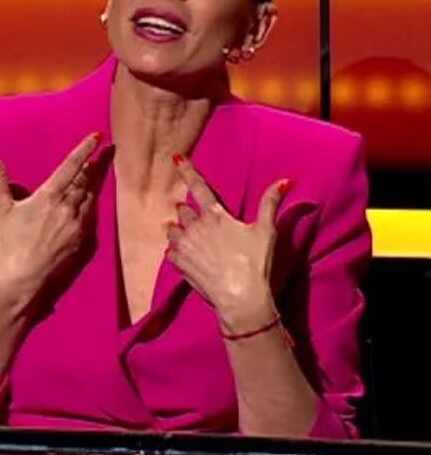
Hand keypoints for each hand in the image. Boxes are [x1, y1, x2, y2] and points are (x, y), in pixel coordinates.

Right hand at [0, 133, 108, 302]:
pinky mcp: (85, 245)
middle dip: (98, 164)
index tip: (98, 137)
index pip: (71, 167)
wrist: (21, 284)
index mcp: (49, 197)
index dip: (85, 150)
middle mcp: (69, 209)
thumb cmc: (7, 247)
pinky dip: (92, 208)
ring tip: (100, 174)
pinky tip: (92, 206)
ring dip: (96, 184)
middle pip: (87, 180)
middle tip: (109, 151)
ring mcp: (80, 228)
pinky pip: (92, 220)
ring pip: (92, 199)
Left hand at [167, 158, 287, 333]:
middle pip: (183, 209)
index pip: (198, 187)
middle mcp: (195, 227)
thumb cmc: (256, 262)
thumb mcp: (267, 230)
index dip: (187, 171)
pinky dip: (175, 250)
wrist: (241, 297)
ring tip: (191, 237)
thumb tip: (286, 180)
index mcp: (215, 216)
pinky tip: (186, 254)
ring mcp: (184, 246)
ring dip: (179, 229)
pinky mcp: (178, 263)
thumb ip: (271, 203)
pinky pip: (170, 251)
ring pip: (172, 228)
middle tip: (201, 220)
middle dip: (188, 211)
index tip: (176, 158)